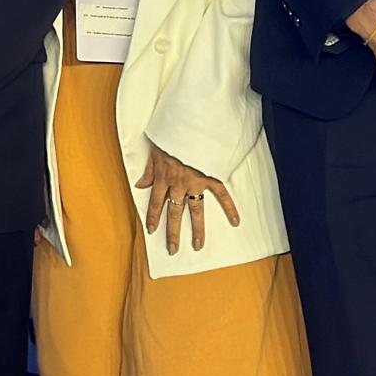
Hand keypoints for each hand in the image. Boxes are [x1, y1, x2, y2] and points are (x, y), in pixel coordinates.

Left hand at [137, 143, 241, 257]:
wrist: (191, 126)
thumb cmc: (171, 134)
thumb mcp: (154, 150)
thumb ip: (149, 170)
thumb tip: (140, 185)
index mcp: (164, 178)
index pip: (156, 203)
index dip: (153, 218)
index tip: (152, 232)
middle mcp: (179, 184)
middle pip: (174, 213)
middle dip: (172, 233)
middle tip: (173, 249)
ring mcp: (196, 183)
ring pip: (195, 211)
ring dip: (196, 230)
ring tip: (197, 246)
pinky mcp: (212, 177)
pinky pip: (222, 195)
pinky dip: (230, 208)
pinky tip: (235, 221)